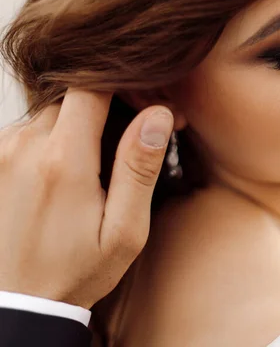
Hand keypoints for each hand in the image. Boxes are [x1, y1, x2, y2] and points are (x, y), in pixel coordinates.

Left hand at [0, 90, 172, 308]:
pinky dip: (55, 140)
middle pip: (73, 97)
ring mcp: (3, 152)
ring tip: (95, 166)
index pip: (92, 86)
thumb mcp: (124, 230)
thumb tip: (158, 115)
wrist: (19, 299)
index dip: (123, 86)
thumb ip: (139, 168)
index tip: (143, 104)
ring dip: (78, 126)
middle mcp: (25, 146)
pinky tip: (67, 174)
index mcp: (64, 161)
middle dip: (105, 109)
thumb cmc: (77, 269)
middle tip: (127, 142)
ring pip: (52, 112)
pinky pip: (32, 131)